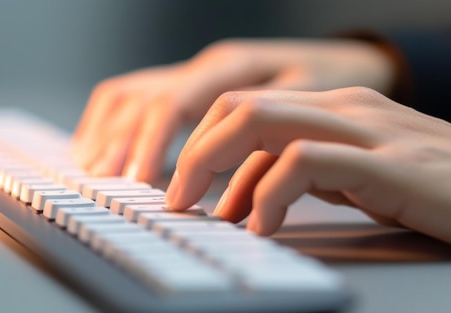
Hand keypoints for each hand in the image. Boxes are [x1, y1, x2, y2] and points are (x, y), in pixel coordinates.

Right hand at [70, 38, 394, 181]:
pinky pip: (146, 92)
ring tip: (95, 167)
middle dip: (126, 143)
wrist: (354, 58)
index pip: (177, 105)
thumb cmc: (341, 79)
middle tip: (113, 184)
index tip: (165, 193)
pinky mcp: (201, 81)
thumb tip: (238, 179)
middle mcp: (210, 63)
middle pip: (148, 97)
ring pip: (137, 90)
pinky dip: (121, 120)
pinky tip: (109, 143)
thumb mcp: (316, 101)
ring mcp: (202, 69)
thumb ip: (274, 131)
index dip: (160, 148)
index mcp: (235, 66)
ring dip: (111, 129)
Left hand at [165, 87, 450, 255]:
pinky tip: (263, 226)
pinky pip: (305, 162)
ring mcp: (366, 129)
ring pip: (260, 122)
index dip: (205, 147)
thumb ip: (321, 173)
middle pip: (240, 107)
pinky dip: (269, 192)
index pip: (249, 109)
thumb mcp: (370, 175)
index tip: (189, 192)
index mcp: (341, 109)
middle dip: (193, 153)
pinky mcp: (386, 161)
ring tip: (206, 213)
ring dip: (215, 168)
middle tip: (177, 201)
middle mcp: (347, 108)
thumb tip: (264, 191)